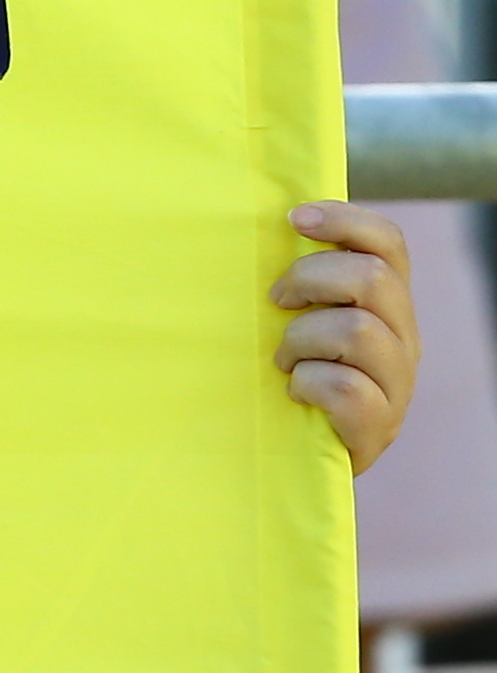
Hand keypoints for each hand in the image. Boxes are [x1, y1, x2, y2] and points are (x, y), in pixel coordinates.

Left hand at [271, 200, 416, 473]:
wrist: (301, 453)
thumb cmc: (295, 368)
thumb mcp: (305, 315)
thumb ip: (304, 277)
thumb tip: (269, 219)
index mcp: (388, 303)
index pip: (389, 243)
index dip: (345, 219)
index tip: (293, 218)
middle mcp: (403, 338)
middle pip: (372, 278)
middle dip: (309, 279)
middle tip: (276, 301)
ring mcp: (397, 384)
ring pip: (358, 330)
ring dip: (302, 338)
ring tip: (283, 358)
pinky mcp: (378, 426)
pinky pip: (344, 388)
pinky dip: (307, 382)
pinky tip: (294, 390)